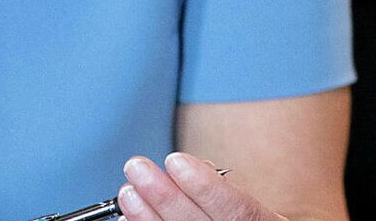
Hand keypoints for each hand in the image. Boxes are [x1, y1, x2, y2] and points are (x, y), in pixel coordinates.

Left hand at [118, 152, 279, 220]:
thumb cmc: (240, 218)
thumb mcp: (247, 203)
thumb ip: (220, 188)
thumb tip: (184, 167)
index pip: (238, 208)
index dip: (206, 186)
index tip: (175, 160)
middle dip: (165, 196)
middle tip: (136, 167)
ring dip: (147, 217)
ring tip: (128, 191)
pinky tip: (129, 218)